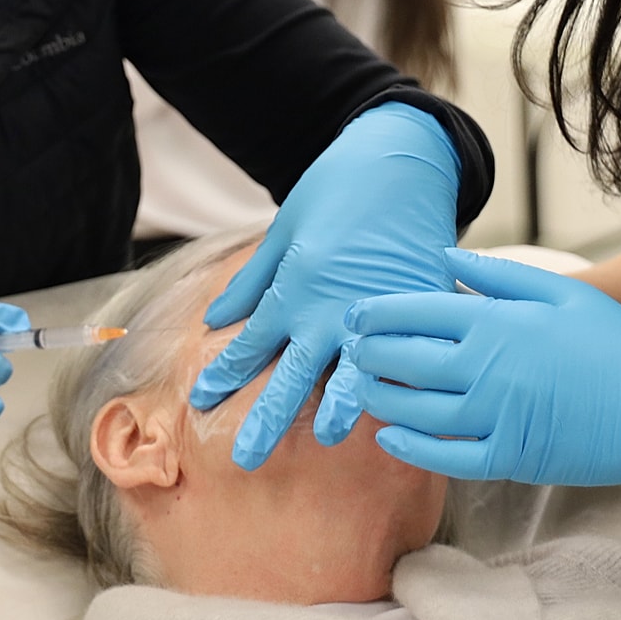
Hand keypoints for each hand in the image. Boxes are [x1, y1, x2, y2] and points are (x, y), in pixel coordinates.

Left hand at [189, 102, 460, 469]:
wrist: (398, 159)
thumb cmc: (335, 191)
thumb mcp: (284, 232)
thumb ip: (251, 282)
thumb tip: (214, 322)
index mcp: (294, 288)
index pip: (252, 344)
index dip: (225, 375)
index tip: (201, 402)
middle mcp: (330, 306)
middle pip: (293, 375)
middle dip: (267, 419)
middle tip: (245, 460)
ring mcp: (378, 309)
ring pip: (354, 371)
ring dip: (339, 406)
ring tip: (324, 438)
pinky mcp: (418, 304)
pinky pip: (407, 352)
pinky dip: (399, 379)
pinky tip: (398, 406)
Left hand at [345, 247, 620, 516]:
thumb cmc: (618, 346)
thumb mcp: (563, 293)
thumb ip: (498, 275)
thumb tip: (445, 255)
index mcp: (502, 322)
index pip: (420, 311)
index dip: (379, 312)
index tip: (355, 313)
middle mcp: (490, 368)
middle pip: (408, 359)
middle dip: (369, 352)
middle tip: (350, 349)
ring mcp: (498, 417)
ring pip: (417, 409)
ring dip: (381, 397)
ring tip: (362, 388)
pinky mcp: (510, 457)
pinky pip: (446, 456)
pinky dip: (411, 447)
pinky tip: (390, 436)